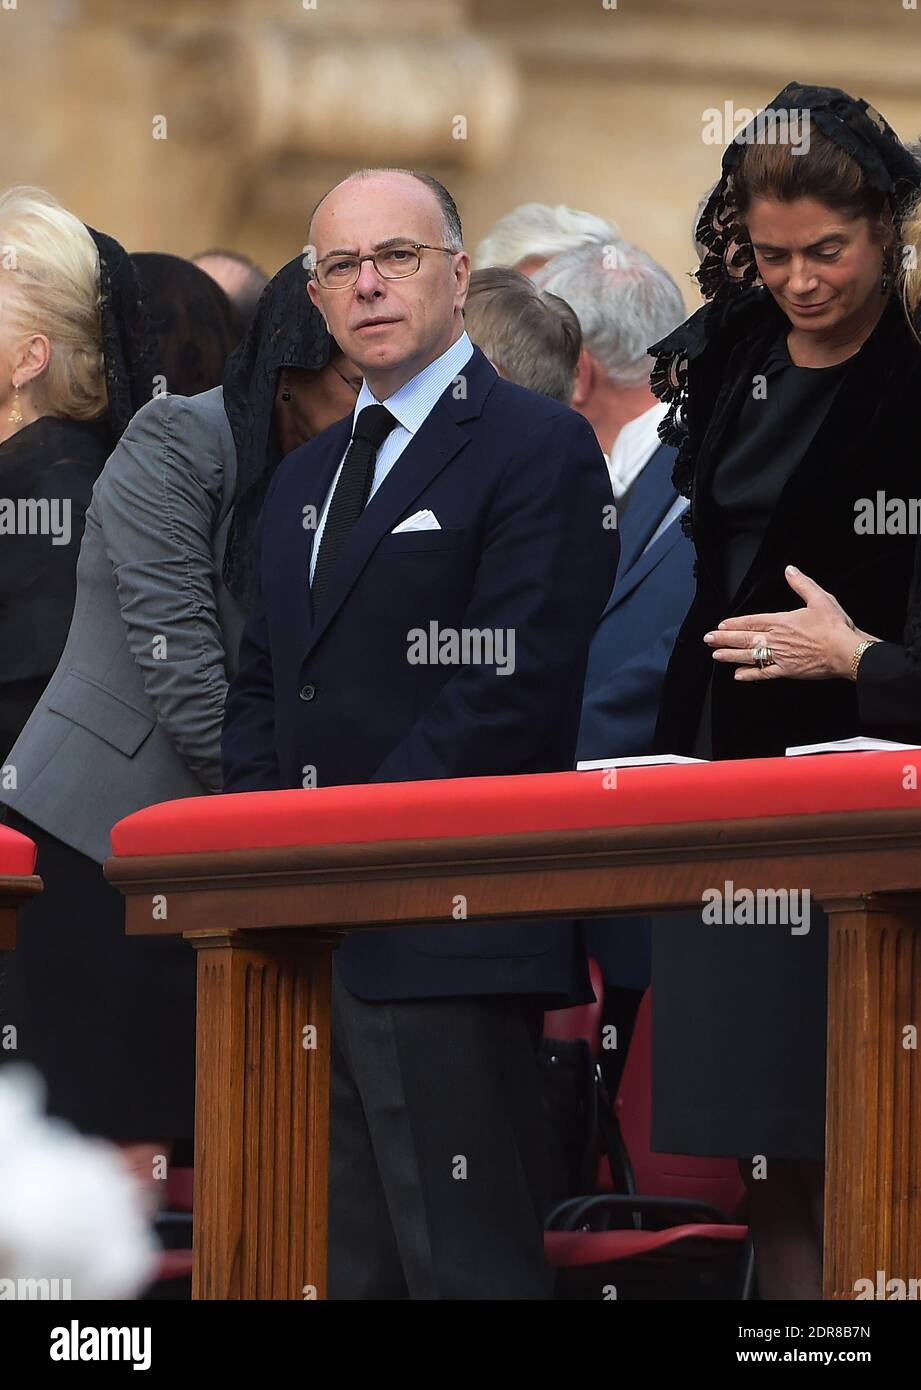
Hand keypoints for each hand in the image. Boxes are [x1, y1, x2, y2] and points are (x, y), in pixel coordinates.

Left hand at [703, 565, 878, 681]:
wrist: (846, 651)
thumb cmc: (835, 626)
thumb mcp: (820, 598)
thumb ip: (802, 584)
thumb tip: (790, 570)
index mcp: (782, 621)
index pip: (752, 621)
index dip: (735, 624)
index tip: (721, 626)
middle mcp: (777, 639)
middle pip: (745, 638)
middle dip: (724, 639)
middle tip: (708, 639)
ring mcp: (780, 657)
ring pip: (750, 656)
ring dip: (731, 655)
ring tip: (716, 655)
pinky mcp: (788, 671)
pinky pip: (764, 674)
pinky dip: (750, 675)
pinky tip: (738, 675)